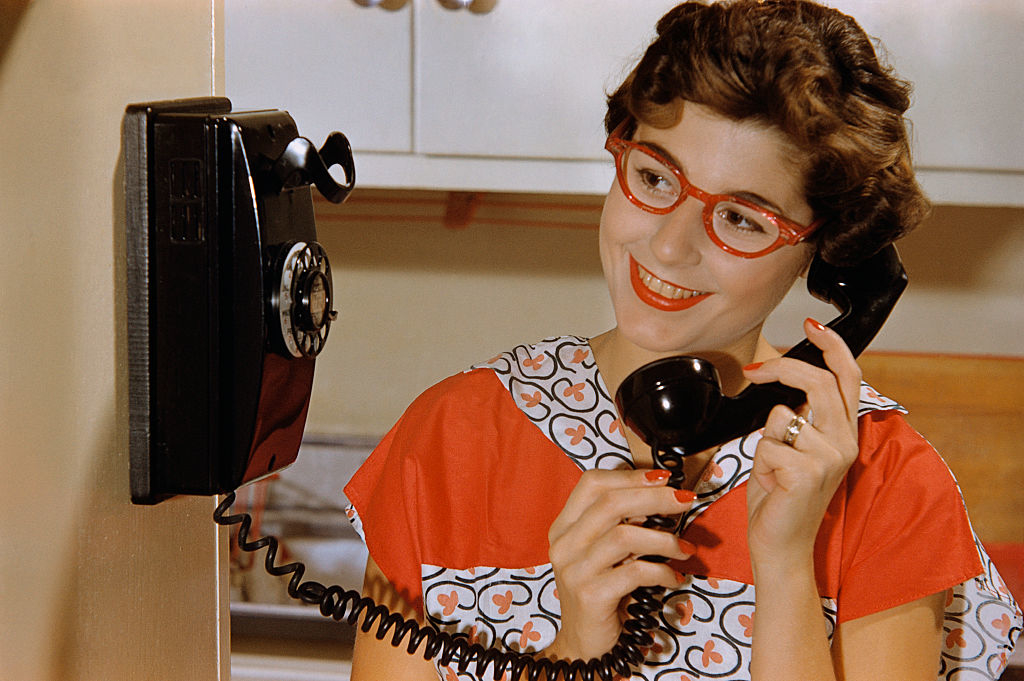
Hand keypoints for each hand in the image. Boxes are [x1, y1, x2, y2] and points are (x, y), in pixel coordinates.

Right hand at [544, 468, 695, 660]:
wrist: (583, 644)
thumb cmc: (601, 593)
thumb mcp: (605, 553)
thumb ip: (621, 524)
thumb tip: (664, 496)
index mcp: (564, 526)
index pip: (592, 483)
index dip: (630, 476)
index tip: (664, 478)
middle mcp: (564, 544)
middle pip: (611, 503)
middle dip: (655, 497)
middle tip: (686, 500)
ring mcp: (574, 569)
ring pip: (624, 536)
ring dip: (664, 539)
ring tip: (685, 548)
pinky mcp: (590, 595)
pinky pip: (635, 572)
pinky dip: (662, 571)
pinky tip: (675, 577)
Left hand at [742, 318, 860, 570]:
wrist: (780, 544)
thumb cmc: (781, 496)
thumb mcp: (793, 448)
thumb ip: (800, 418)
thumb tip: (785, 386)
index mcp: (844, 434)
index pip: (847, 379)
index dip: (832, 347)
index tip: (811, 324)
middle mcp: (845, 442)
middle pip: (816, 382)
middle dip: (781, 368)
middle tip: (755, 370)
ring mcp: (829, 458)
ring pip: (781, 415)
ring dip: (765, 441)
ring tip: (774, 470)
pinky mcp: (807, 472)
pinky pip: (768, 443)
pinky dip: (760, 461)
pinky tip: (772, 484)